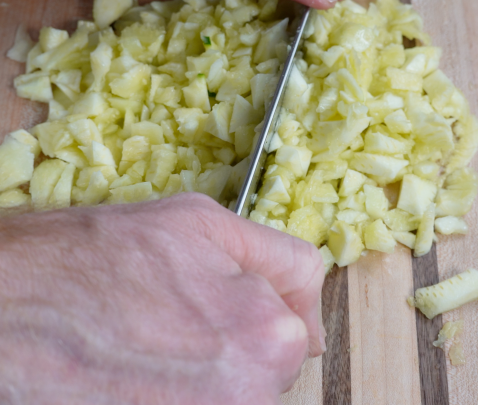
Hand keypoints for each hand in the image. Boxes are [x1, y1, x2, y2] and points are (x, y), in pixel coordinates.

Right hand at [0, 193, 324, 403]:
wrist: (10, 308)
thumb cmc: (99, 256)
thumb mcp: (203, 224)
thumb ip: (279, 257)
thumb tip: (314, 310)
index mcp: (268, 337)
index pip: (303, 326)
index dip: (262, 298)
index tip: (222, 291)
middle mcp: (249, 398)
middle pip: (270, 364)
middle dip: (236, 334)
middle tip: (175, 312)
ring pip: (235, 390)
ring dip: (206, 367)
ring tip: (151, 340)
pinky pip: (201, 404)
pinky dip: (178, 390)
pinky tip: (139, 370)